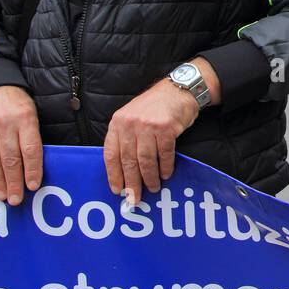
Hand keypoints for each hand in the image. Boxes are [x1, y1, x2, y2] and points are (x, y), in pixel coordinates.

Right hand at [0, 86, 42, 205]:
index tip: (33, 186)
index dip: (32, 169)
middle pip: (10, 157)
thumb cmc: (17, 105)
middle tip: (15, 200)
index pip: (30, 148)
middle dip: (13, 181)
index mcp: (26, 119)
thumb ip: (31, 137)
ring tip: (1, 196)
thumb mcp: (32, 114)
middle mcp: (5, 123)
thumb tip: (33, 169)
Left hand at [104, 60, 218, 203]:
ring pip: (146, 160)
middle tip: (134, 199)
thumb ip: (125, 137)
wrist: (178, 90)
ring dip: (150, 178)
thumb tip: (123, 170)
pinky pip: (165, 154)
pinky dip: (166, 167)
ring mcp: (149, 126)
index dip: (114, 174)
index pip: (111, 153)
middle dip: (131, 183)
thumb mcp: (132, 117)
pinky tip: (166, 174)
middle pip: (128, 160)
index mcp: (118, 123)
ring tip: (153, 188)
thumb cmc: (154, 107)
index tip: (117, 190)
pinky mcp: (166, 128)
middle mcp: (131, 124)